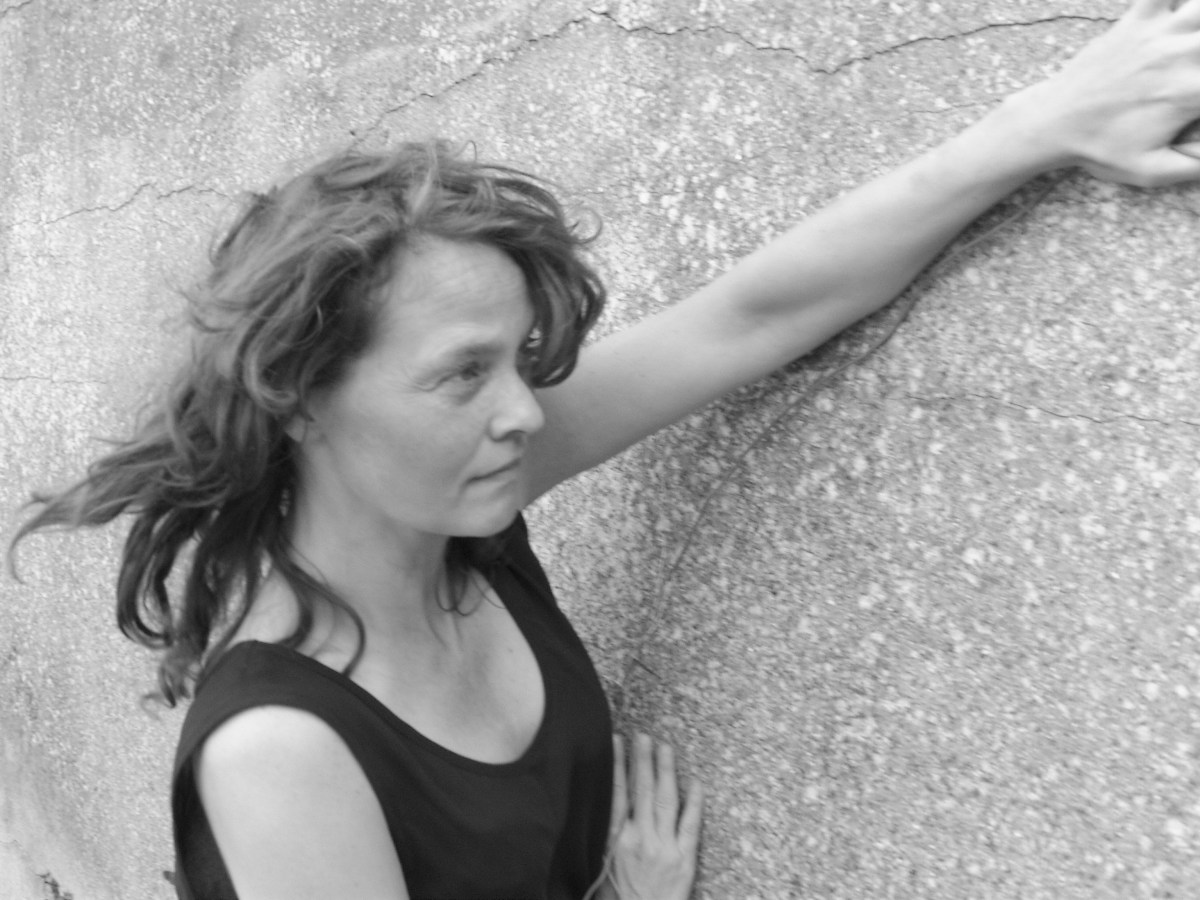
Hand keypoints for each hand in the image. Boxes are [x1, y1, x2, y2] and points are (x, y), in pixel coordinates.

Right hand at [599, 734, 703, 899]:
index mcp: (614, 840)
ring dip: (666, 771)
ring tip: (665, 748)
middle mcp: (640, 839)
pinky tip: (695, 782)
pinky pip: (691, 824)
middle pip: (642, 790)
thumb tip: (601, 804)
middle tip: (643, 736)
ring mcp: (664, 847)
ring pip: (665, 800)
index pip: (616, 792)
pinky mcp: (684, 859)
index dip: (617, 765)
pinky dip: (694, 801)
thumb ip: (603, 835)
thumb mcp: (600, 864)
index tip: (616, 741)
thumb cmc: (616, 897)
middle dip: (642, 759)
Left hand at [1009, 0, 1199, 185]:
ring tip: (1195, 39)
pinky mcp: (1136, 20)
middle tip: (1197, 76)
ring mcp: (1159, 33)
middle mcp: (1183, 55)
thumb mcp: (1151, 170)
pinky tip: (1180, 7)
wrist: (1052, 124)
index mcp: (1194, 91)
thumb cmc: (1100, 149)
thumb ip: (1197, 165)